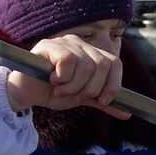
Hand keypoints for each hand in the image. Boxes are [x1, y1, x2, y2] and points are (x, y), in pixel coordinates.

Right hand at [5, 35, 129, 118]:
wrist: (28, 94)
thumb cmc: (54, 92)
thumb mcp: (83, 98)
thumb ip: (104, 103)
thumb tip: (127, 113)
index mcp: (93, 54)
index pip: (115, 63)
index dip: (112, 85)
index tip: (101, 100)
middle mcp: (81, 44)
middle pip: (102, 65)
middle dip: (90, 88)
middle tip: (74, 94)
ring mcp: (65, 42)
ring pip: (85, 65)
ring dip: (73, 87)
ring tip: (60, 89)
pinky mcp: (49, 44)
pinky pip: (68, 61)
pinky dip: (62, 78)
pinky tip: (52, 80)